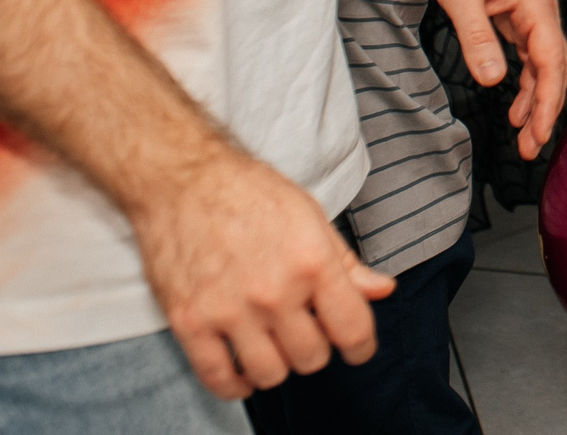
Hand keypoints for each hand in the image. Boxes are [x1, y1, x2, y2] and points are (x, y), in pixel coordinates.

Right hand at [128, 142, 392, 398]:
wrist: (184, 181)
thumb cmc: (251, 194)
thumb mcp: (312, 218)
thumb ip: (347, 263)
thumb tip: (383, 290)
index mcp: (313, 262)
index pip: (352, 328)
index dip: (361, 346)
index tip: (357, 348)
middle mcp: (274, 292)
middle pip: (312, 356)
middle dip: (316, 349)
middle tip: (307, 332)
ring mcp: (230, 311)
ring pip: (271, 374)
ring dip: (279, 365)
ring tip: (275, 346)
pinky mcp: (190, 322)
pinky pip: (218, 377)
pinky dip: (235, 384)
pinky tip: (243, 369)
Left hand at [424, 0, 566, 158]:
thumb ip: (478, 38)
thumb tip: (493, 80)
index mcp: (535, 6)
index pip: (550, 62)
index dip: (547, 101)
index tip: (541, 133)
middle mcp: (541, 11)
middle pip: (554, 66)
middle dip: (546, 108)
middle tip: (531, 147)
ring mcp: (533, 12)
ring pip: (543, 62)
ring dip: (536, 98)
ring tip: (525, 135)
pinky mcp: (520, 13)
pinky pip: (531, 53)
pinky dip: (527, 79)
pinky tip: (517, 102)